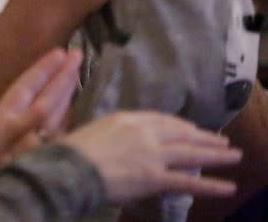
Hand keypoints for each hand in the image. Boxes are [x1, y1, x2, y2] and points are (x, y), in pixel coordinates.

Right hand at [0, 48, 81, 203]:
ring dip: (64, 94)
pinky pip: (56, 142)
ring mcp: (20, 151)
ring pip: (47, 117)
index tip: (58, 52)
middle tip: (77, 54)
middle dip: (59, 76)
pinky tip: (77, 111)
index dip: (40, 70)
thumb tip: (59, 103)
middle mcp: (5, 134)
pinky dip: (66, 125)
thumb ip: (21, 123)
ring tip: (78, 73)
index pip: (20, 89)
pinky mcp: (33, 167)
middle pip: (38, 99)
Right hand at [61, 111, 241, 202]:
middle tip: (222, 141)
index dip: (181, 125)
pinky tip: (228, 188)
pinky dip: (211, 186)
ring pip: (191, 153)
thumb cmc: (74, 149)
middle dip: (204, 138)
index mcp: (128, 118)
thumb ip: (113, 131)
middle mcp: (145, 132)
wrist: (71, 167)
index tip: (191, 129)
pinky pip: (188, 182)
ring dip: (216, 155)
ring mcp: (153, 154)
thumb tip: (119, 138)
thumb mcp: (95, 128)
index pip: (162, 119)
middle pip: (182, 134)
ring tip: (234, 156)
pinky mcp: (155, 177)